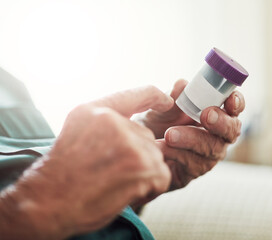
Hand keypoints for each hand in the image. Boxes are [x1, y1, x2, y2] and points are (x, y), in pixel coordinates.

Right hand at [0, 86, 172, 239]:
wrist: (47, 202)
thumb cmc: (62, 173)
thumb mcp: (77, 132)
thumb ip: (106, 123)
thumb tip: (134, 126)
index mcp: (95, 111)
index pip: (135, 95)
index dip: (154, 96)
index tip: (166, 101)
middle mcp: (113, 122)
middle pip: (146, 136)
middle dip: (137, 156)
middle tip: (114, 172)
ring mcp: (128, 143)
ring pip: (155, 156)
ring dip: (143, 173)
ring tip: (118, 183)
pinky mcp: (140, 166)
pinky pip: (162, 174)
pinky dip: (153, 187)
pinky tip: (132, 192)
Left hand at [140, 80, 244, 190]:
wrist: (138, 147)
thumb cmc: (157, 122)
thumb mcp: (162, 108)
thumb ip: (173, 97)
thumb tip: (182, 84)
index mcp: (215, 113)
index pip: (234, 107)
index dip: (236, 102)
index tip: (230, 100)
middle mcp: (217, 135)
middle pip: (232, 130)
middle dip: (221, 122)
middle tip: (206, 115)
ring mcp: (208, 155)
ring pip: (211, 148)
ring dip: (191, 138)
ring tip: (169, 134)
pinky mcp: (194, 172)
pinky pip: (193, 164)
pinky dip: (176, 154)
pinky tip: (161, 148)